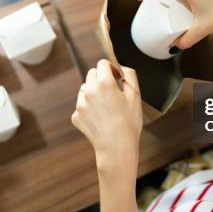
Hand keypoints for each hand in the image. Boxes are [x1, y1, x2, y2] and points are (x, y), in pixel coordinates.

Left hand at [72, 60, 142, 174]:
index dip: (112, 68)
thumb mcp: (136, 95)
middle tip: (112, 90)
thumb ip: (130, 75)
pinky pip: (82, 105)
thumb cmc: (129, 122)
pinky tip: (100, 117)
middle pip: (92, 74)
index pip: (102, 63)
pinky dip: (89, 108)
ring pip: (85, 89)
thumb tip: (122, 68)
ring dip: (94, 92)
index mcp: (104, 83)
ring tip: (106, 106)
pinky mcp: (76, 116)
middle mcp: (89, 91)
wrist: (117, 148)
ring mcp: (80, 104)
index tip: (117, 77)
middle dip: (102, 78)